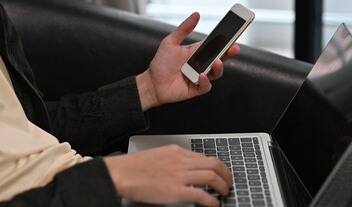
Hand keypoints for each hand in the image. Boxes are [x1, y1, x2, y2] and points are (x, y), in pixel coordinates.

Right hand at [103, 145, 231, 205]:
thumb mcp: (159, 155)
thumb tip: (187, 167)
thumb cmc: (135, 166)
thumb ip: (174, 159)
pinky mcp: (175, 190)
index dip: (216, 166)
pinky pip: (201, 194)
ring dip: (223, 186)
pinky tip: (214, 204)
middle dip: (226, 174)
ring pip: (212, 176)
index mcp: (177, 151)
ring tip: (224, 193)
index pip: (204, 156)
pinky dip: (212, 200)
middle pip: (214, 163)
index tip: (219, 174)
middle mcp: (181, 161)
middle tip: (228, 182)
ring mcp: (179, 175)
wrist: (121, 173)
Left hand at [136, 12, 239, 110]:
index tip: (234, 32)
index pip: (215, 45)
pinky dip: (206, 81)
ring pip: (216, 73)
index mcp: (197, 52)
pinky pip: (206, 86)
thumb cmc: (161, 63)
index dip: (225, 40)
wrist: (151, 83)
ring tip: (217, 62)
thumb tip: (196, 14)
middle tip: (234, 48)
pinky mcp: (196, 89)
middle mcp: (201, 64)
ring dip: (219, 68)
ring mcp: (200, 77)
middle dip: (229, 53)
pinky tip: (201, 76)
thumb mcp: (170, 42)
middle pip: (220, 58)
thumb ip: (184, 29)